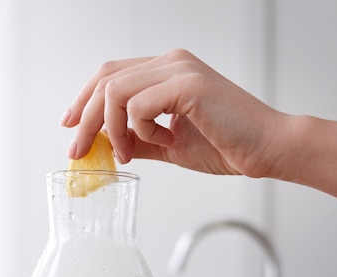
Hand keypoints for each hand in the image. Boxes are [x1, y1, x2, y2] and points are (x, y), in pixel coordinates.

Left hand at [61, 49, 284, 179]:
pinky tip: (161, 141)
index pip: (111, 75)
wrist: (266, 149)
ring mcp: (179, 70)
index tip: (70, 125)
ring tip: (127, 154)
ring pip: (116, 91)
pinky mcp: (188, 85)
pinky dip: (139, 130)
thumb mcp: (170, 145)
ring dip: (112, 129)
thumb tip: (108, 144)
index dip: (84, 99)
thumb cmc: (226, 145)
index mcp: (167, 72)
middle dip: (84, 118)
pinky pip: (139, 105)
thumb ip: (139, 140)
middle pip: (105, 79)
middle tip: (78, 150)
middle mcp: (171, 62)